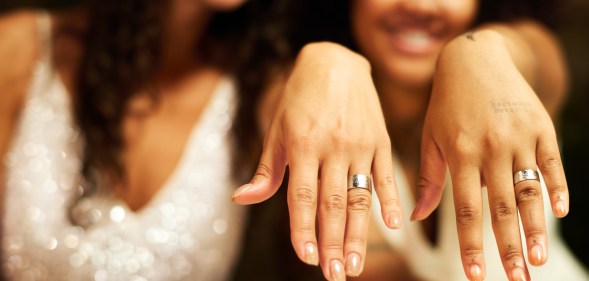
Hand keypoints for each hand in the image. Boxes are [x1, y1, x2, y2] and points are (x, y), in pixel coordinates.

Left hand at [232, 42, 402, 279]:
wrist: (335, 62)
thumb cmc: (299, 99)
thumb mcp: (277, 129)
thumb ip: (266, 169)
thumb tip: (242, 199)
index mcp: (303, 145)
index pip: (303, 196)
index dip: (304, 228)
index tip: (306, 256)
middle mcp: (333, 147)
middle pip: (333, 203)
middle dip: (332, 242)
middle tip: (335, 273)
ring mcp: (360, 144)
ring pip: (360, 196)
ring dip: (359, 233)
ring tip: (356, 262)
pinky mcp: (380, 140)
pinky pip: (387, 175)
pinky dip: (391, 201)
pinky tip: (393, 226)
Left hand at [412, 30, 568, 280]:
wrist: (473, 59)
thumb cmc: (446, 106)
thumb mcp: (430, 139)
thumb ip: (428, 180)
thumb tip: (415, 219)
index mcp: (460, 154)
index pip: (466, 210)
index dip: (471, 244)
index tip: (474, 275)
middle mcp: (490, 148)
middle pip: (501, 207)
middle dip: (509, 247)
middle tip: (517, 280)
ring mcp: (518, 137)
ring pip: (528, 190)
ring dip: (535, 228)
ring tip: (539, 260)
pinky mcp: (540, 126)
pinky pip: (552, 163)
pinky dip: (557, 187)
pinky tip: (559, 212)